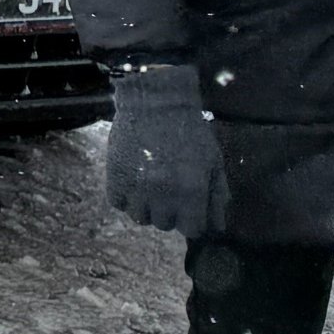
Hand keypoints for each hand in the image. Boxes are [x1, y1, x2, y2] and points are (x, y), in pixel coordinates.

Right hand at [101, 61, 224, 235]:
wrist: (154, 103)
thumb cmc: (190, 132)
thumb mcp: (213, 161)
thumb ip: (217, 195)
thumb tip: (218, 227)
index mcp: (192, 191)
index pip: (192, 230)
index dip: (192, 220)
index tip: (190, 208)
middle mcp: (164, 195)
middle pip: (165, 225)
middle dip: (170, 212)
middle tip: (170, 191)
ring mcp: (137, 187)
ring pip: (140, 218)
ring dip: (147, 206)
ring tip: (150, 186)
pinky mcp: (115, 178)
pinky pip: (118, 203)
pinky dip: (125, 197)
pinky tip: (133, 180)